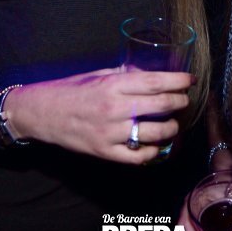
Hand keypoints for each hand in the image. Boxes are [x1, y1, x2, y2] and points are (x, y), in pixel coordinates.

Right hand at [4, 68, 191, 163]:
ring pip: (156, 133)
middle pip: (161, 106)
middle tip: (183, 100)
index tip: (189, 80)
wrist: (41, 113)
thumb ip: (126, 75)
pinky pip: (139, 156)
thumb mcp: (98, 74)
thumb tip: (152, 75)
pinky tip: (156, 144)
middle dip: (179, 102)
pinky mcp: (105, 152)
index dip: (178, 81)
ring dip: (171, 128)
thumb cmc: (70, 89)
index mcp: (112, 85)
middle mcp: (114, 108)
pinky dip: (153, 151)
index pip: (156, 82)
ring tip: (172, 124)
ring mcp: (110, 133)